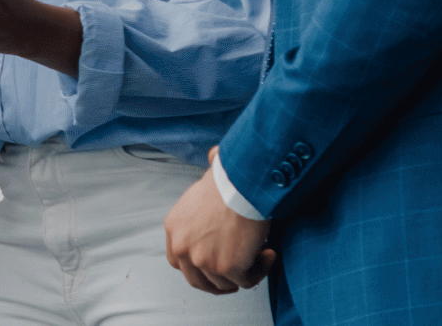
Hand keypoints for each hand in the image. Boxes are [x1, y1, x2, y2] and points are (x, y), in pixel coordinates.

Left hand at [164, 148, 274, 293]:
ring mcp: (203, 260)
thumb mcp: (198, 193)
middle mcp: (182, 247)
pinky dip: (261, 270)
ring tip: (258, 254)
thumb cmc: (226, 183)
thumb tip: (212, 157)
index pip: (178, 262)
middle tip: (237, 274)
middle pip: (197, 280)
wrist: (242, 185)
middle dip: (218, 282)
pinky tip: (268, 252)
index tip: (215, 265)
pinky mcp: (227, 268)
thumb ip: (200, 201)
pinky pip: (247, 281)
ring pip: (224, 284)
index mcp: (173, 230)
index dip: (197, 267)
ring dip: (243, 274)